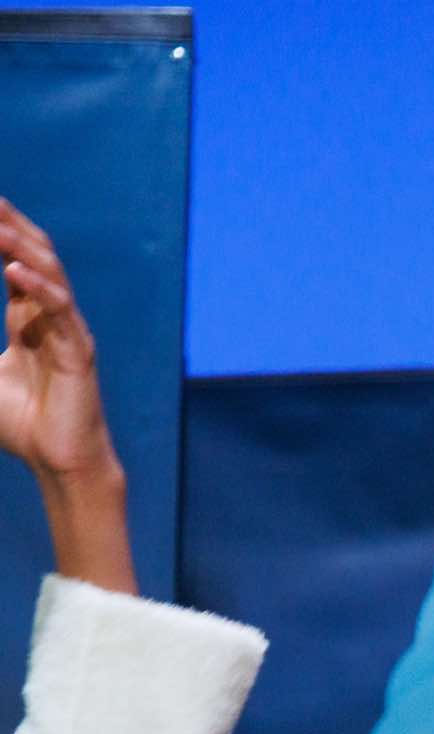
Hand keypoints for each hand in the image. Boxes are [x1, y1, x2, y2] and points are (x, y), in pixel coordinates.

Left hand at [0, 197, 115, 481]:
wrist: (58, 462)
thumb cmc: (20, 425)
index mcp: (27, 318)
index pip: (12, 262)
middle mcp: (49, 317)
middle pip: (34, 256)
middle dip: (9, 225)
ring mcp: (67, 331)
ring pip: (49, 275)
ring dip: (21, 247)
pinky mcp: (78, 352)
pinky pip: (61, 311)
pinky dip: (39, 289)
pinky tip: (13, 271)